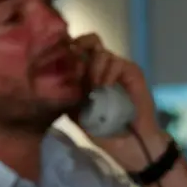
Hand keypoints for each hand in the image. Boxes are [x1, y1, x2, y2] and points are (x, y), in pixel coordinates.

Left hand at [70, 33, 165, 170]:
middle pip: (90, 41)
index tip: (58, 61)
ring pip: (101, 52)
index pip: (76, 52)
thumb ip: (68, 96)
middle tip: (74, 61)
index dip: (66, 51)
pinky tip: (105, 87)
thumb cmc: (105, 133)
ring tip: (94, 88)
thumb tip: (54, 78)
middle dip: (79, 46)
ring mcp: (118, 71)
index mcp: (87, 77)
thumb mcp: (78, 115)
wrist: (131, 145)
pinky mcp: (132, 73)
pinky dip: (108, 72)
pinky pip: (117, 62)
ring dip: (94, 68)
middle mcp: (102, 69)